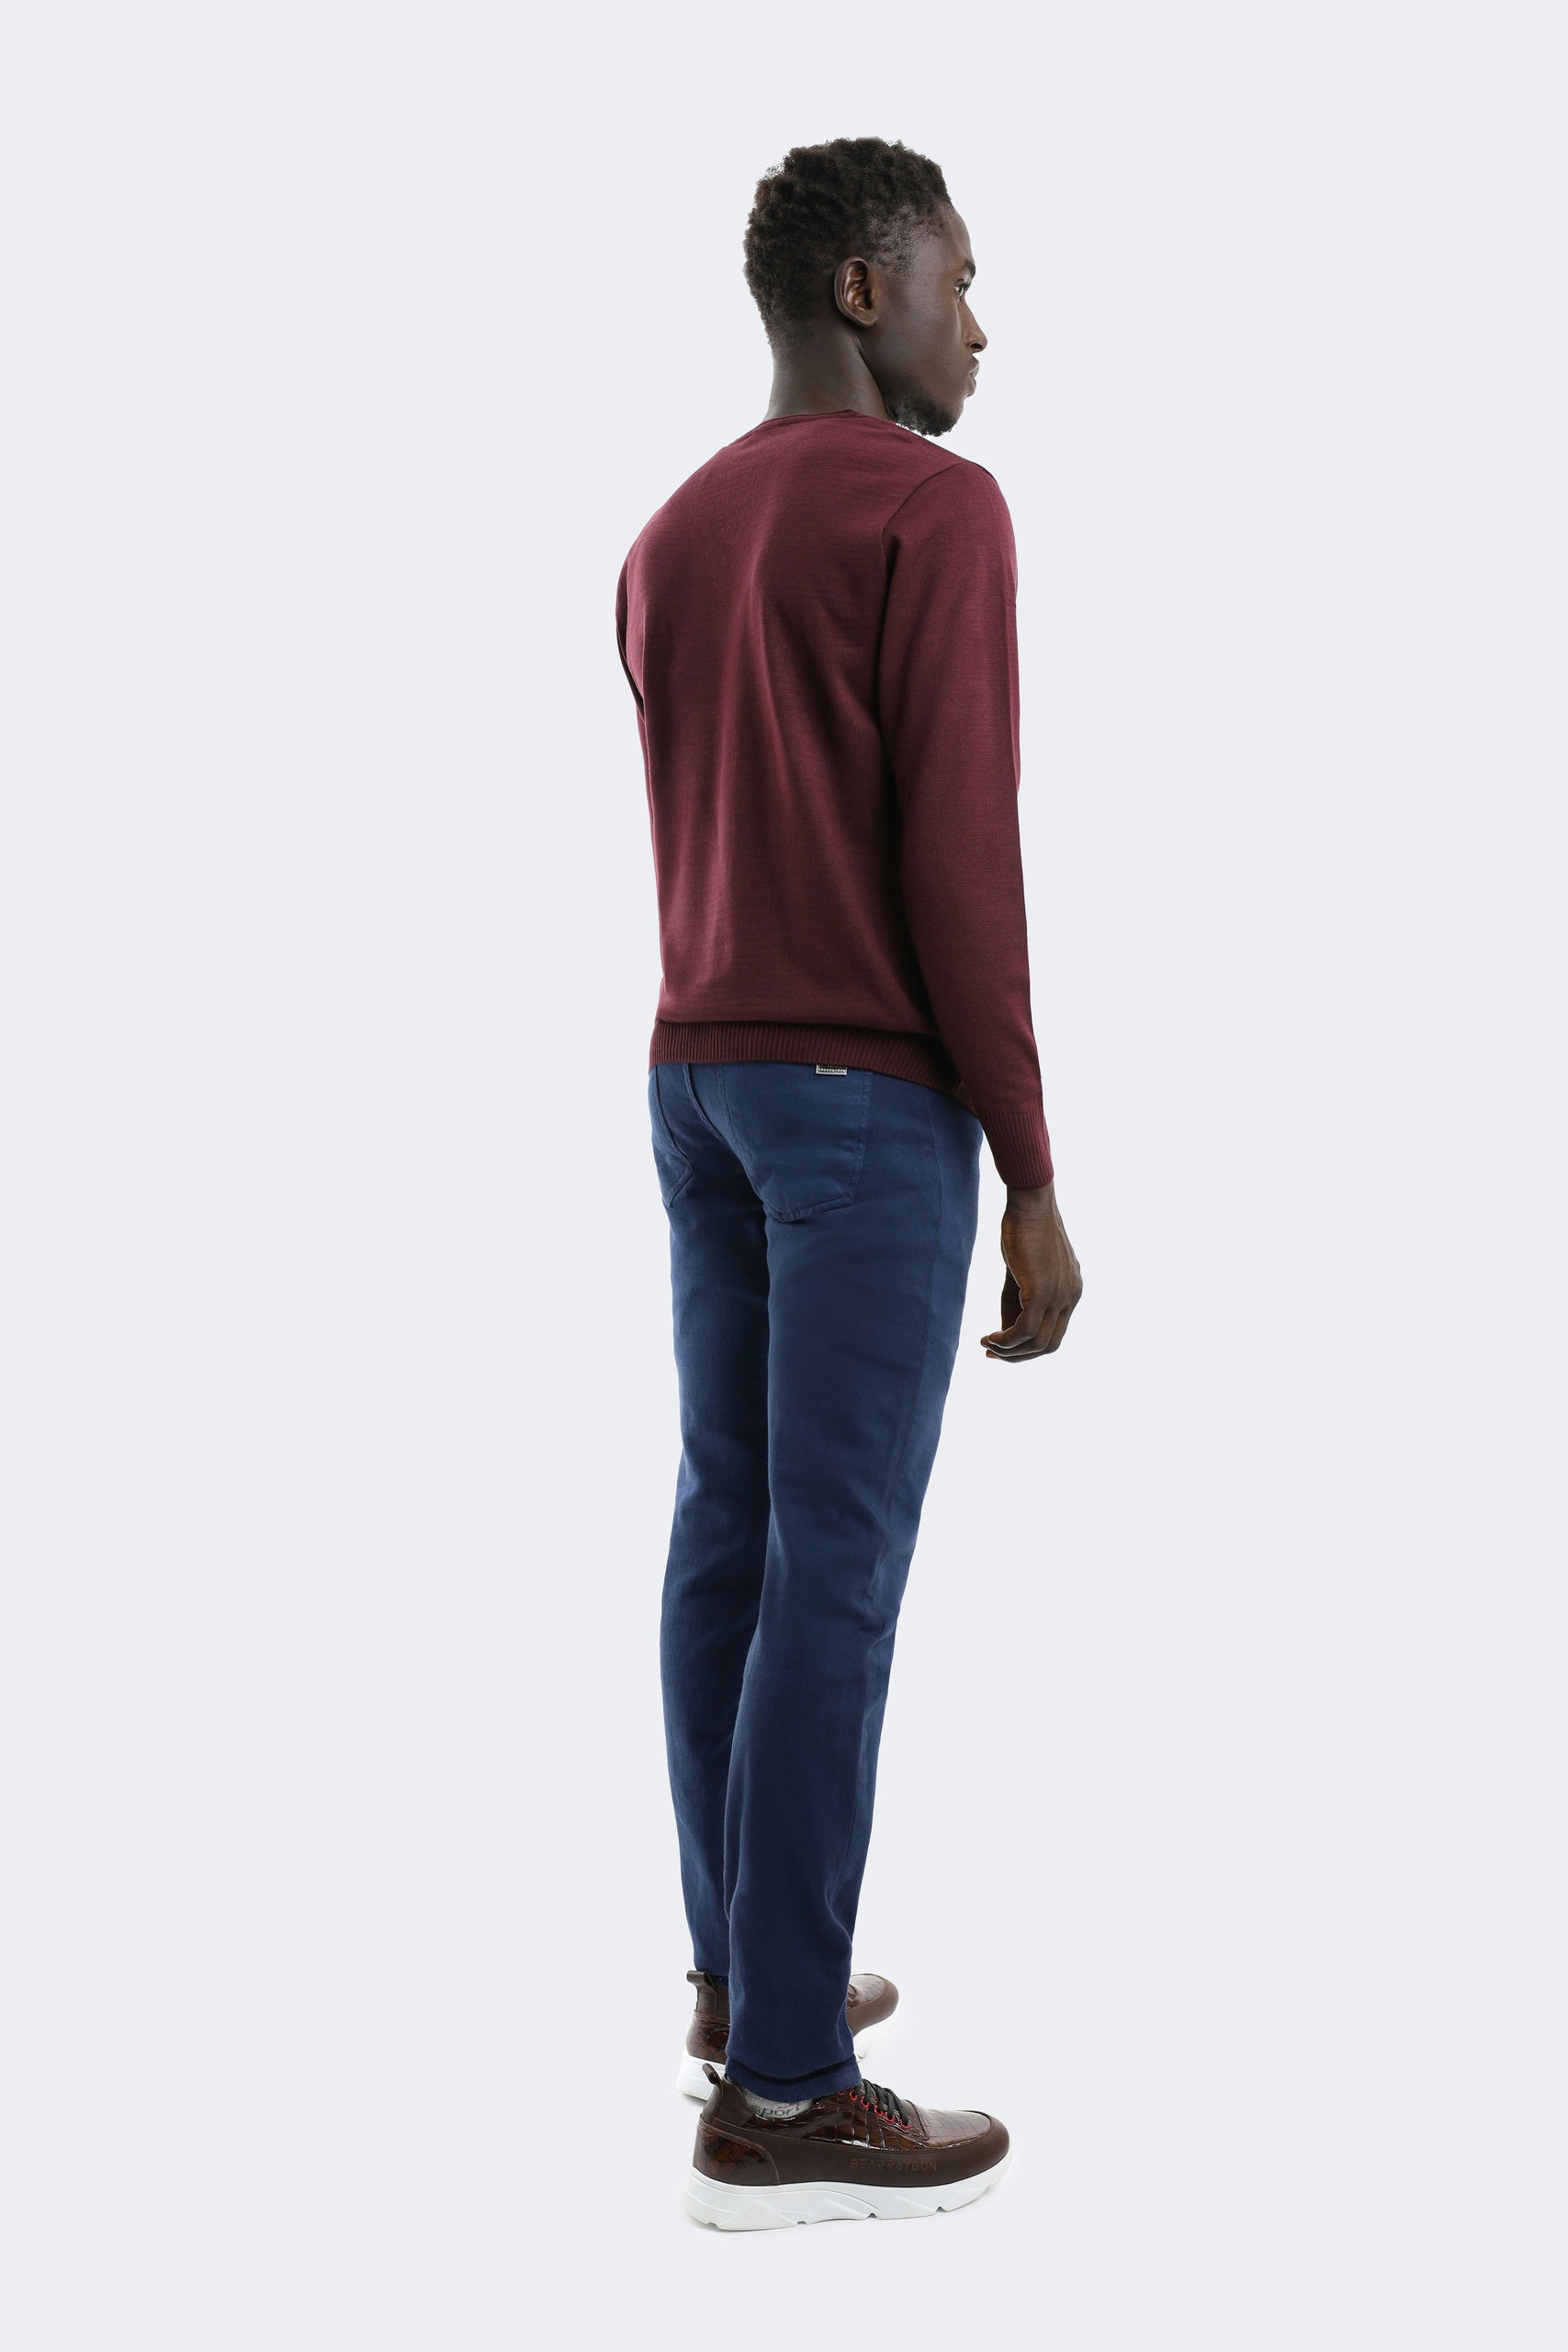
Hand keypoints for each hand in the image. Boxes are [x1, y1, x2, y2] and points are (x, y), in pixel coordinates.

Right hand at [981, 1181, 1081, 1362]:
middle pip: (1050, 1345)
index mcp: (1070, 1292)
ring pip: (1038, 1343)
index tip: (1001, 1347)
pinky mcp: (1043, 1291)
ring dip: (1010, 1351)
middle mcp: (1071, 1297)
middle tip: (992, 1353)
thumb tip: (1006, 1332)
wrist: (1030, 1204)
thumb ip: (1019, 1302)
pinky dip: (1006, 1341)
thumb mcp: (1023, 1272)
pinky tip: (990, 1337)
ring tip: (987, 1345)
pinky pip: (1025, 1330)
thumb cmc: (1023, 1231)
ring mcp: (1060, 1295)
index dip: (1028, 1348)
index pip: (1054, 1334)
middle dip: (1020, 1356)